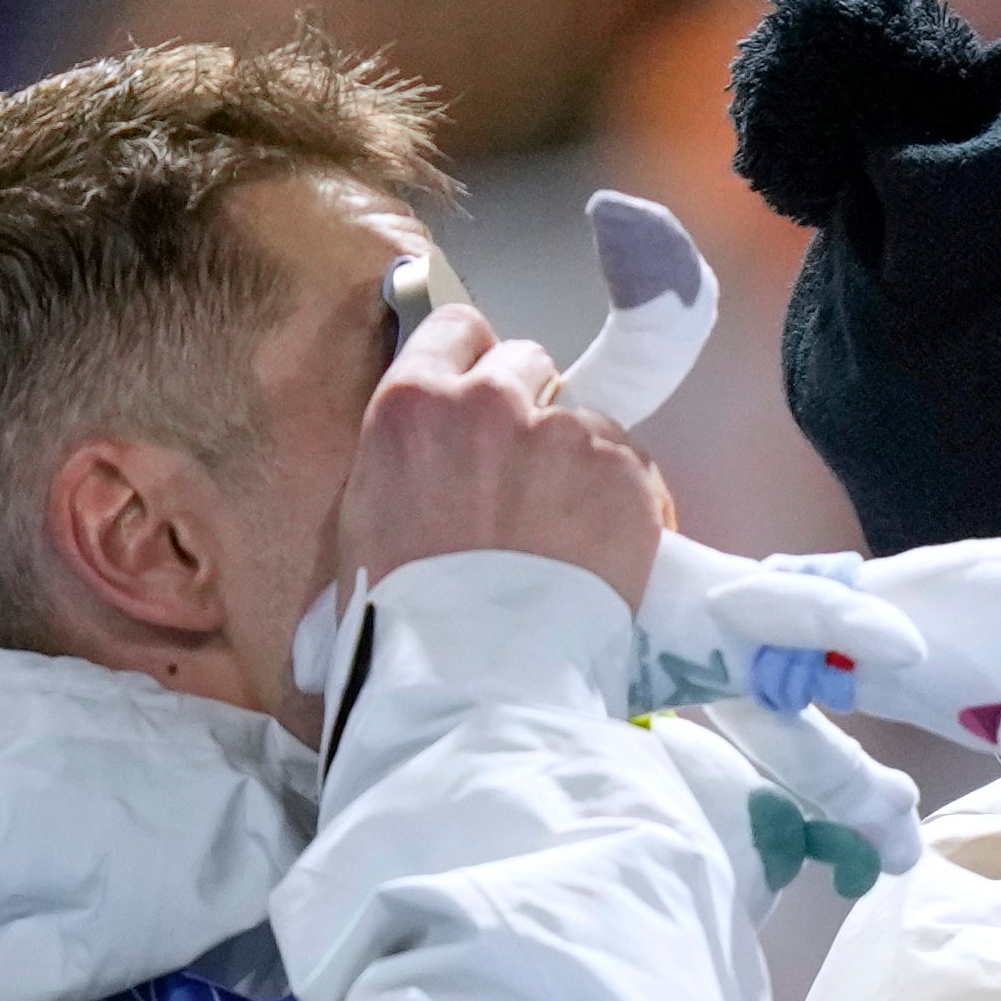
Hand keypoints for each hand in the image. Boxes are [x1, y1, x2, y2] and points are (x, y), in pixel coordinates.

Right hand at [341, 304, 669, 607]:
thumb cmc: (403, 610)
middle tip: (526, 473)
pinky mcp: (626, 473)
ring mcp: (566, 433)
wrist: (477, 671)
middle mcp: (492, 399)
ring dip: (580, 458)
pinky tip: (602, 549)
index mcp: (414, 401)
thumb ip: (408, 454)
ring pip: (587, 418)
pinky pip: (634, 466)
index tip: (487, 395)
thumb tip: (434, 448)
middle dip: (531, 405)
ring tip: (566, 528)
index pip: (458, 329)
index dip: (476, 362)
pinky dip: (625, 500)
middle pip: (528, 363)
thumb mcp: (367, 513)